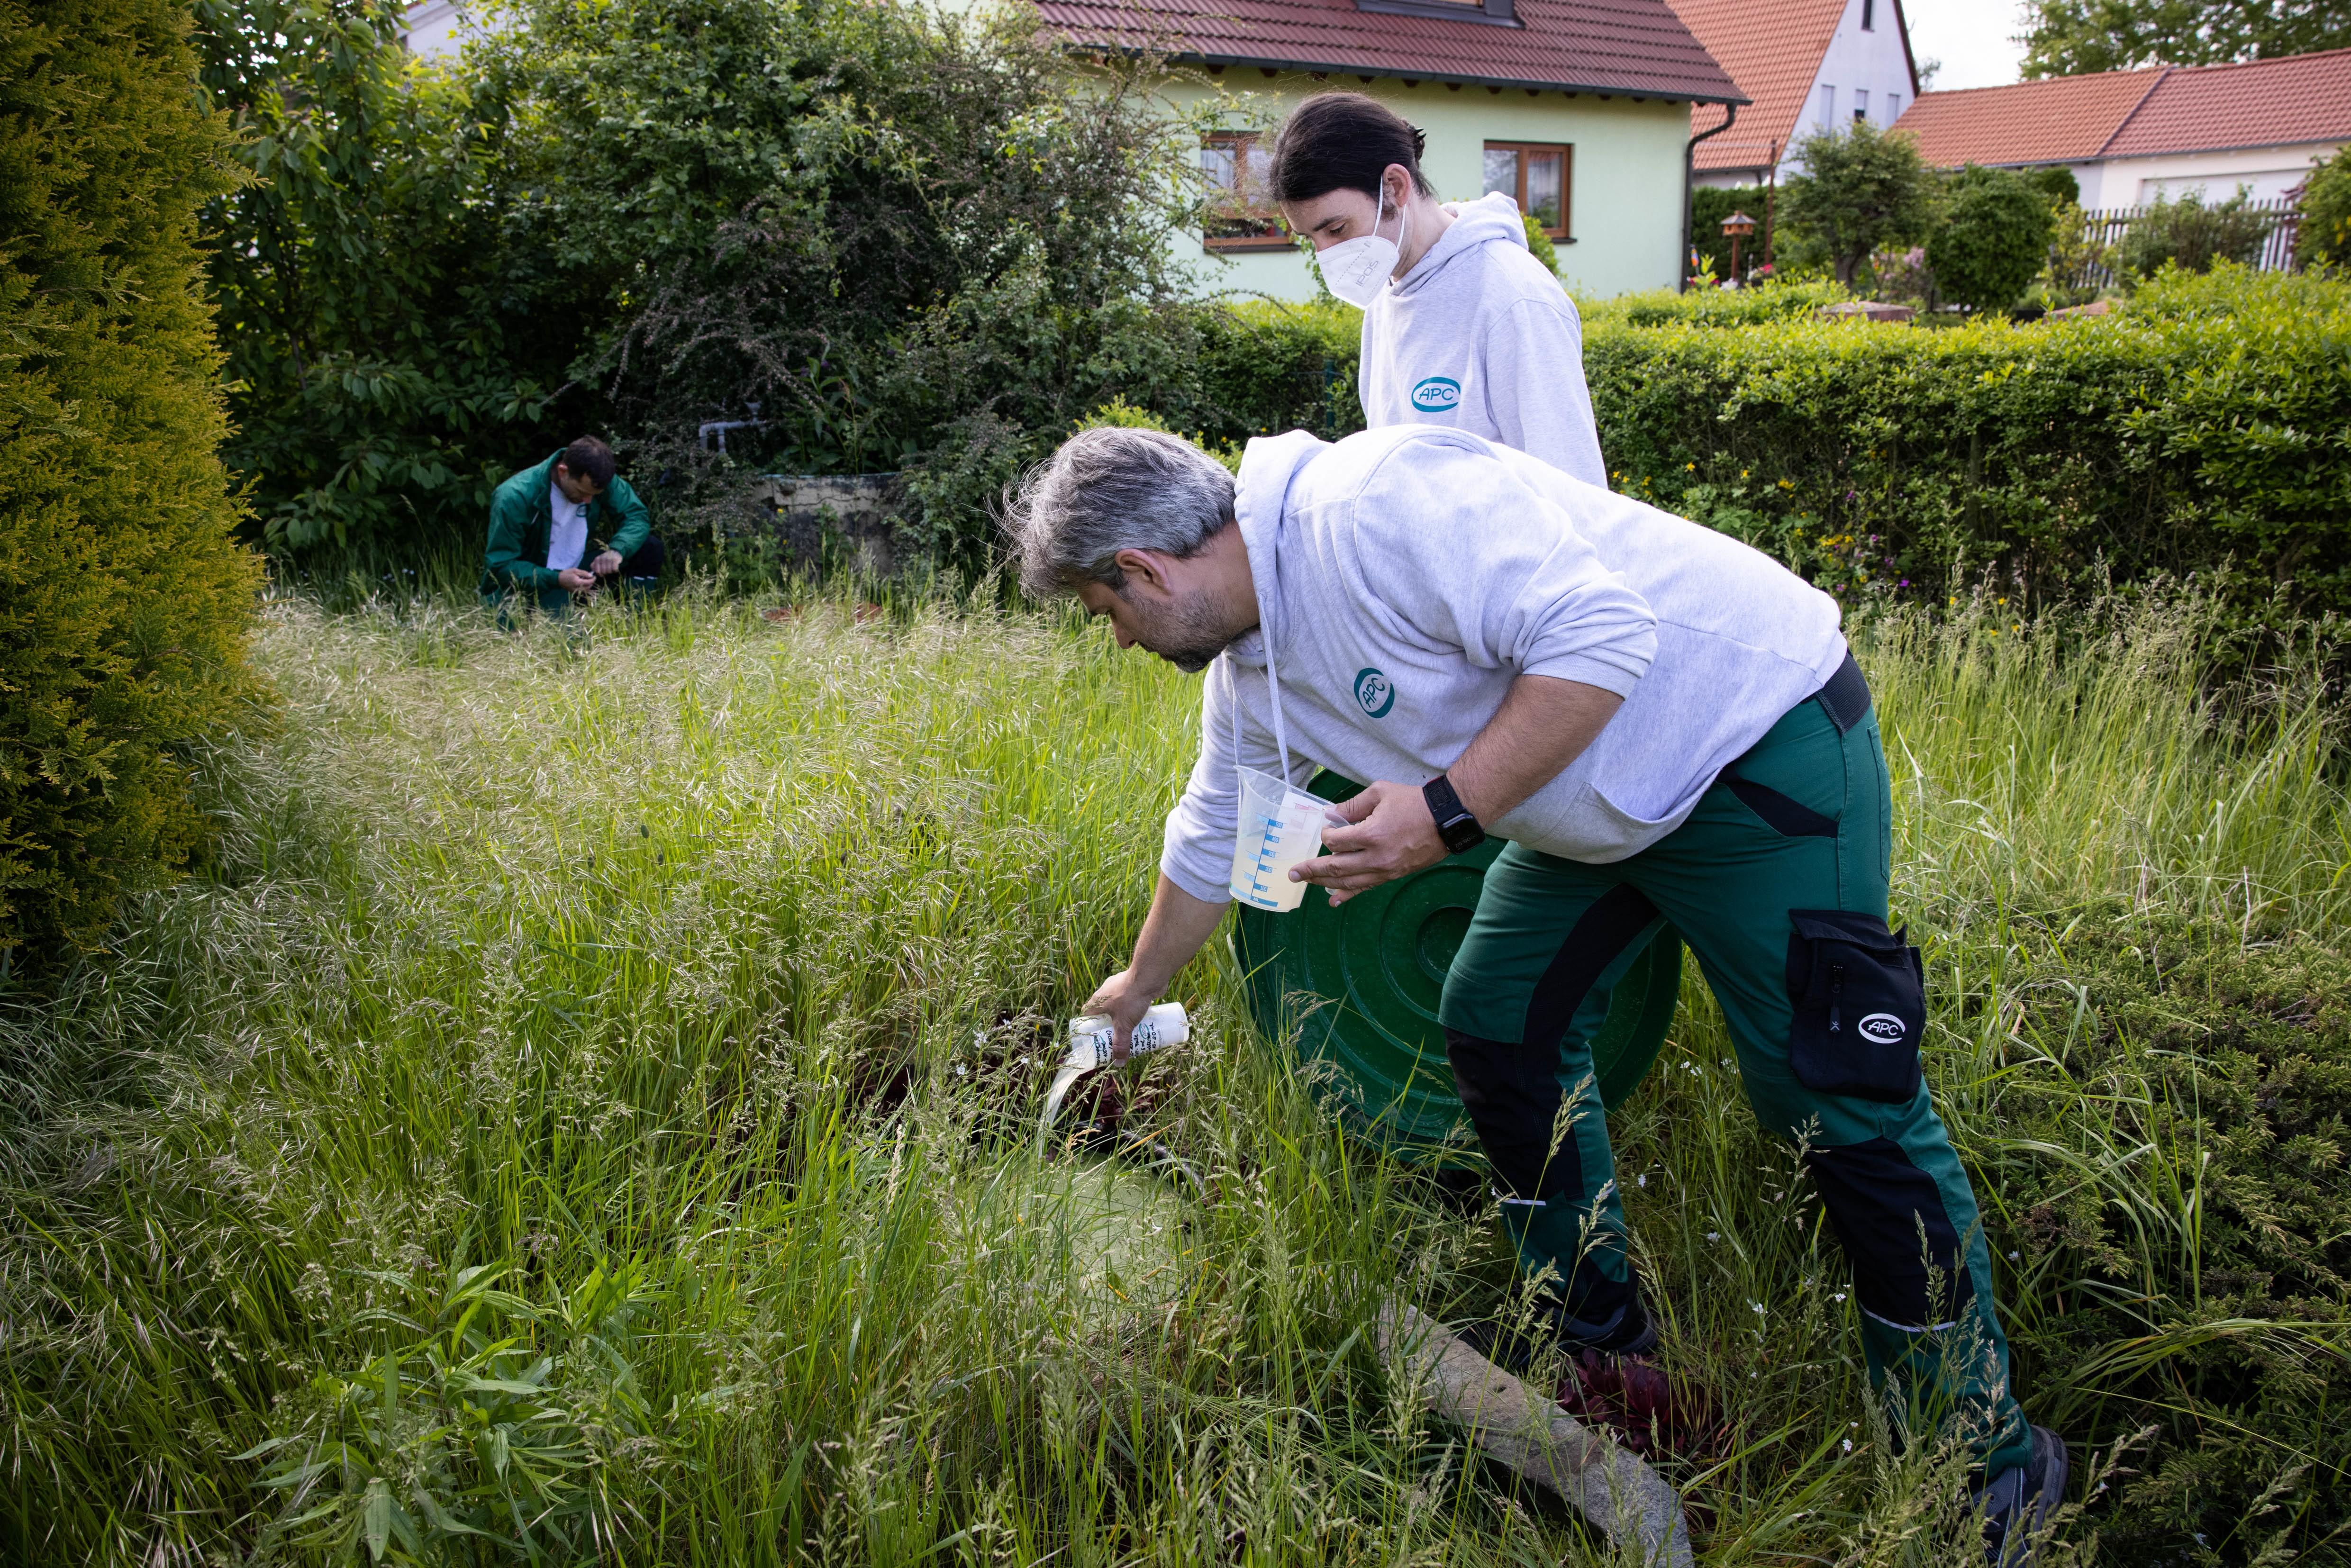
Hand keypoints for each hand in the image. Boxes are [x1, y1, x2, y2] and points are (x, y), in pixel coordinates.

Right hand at [557, 566, 596, 591]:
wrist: (558, 579)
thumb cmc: (566, 573)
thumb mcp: (575, 571)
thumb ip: (584, 573)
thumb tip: (591, 576)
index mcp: (577, 582)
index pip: (589, 582)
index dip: (593, 579)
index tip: (594, 576)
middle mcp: (577, 588)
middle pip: (588, 587)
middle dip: (591, 582)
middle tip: (590, 577)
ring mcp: (576, 591)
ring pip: (586, 590)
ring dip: (588, 585)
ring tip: (586, 580)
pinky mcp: (574, 593)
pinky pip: (582, 591)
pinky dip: (585, 588)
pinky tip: (583, 583)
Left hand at [591, 550, 622, 578]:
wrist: (615, 552)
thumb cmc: (606, 559)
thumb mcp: (599, 562)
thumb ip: (594, 567)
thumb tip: (593, 575)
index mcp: (597, 559)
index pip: (597, 571)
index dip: (600, 574)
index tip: (602, 574)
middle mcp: (602, 558)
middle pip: (603, 572)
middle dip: (606, 573)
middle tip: (608, 571)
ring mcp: (608, 558)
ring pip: (608, 571)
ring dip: (611, 572)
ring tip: (611, 569)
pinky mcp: (615, 559)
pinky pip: (614, 569)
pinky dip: (615, 570)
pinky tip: (615, 568)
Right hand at [1080, 968, 1157, 1062]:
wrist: (1148, 976)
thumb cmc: (1131, 998)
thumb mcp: (1124, 1025)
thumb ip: (1121, 1044)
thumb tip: (1119, 1064)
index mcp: (1097, 1001)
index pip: (1086, 1016)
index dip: (1088, 1028)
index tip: (1094, 1039)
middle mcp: (1105, 992)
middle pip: (1102, 1012)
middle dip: (1108, 1026)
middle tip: (1113, 1038)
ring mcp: (1118, 987)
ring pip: (1117, 1006)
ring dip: (1120, 1017)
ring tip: (1128, 1030)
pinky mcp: (1131, 985)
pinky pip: (1128, 1000)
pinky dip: (1132, 1009)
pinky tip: (1139, 1017)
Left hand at [1293, 779, 1445, 906]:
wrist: (1446, 820)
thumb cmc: (1413, 802)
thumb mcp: (1380, 793)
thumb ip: (1352, 805)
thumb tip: (1331, 815)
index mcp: (1371, 834)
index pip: (1335, 842)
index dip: (1326, 835)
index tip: (1328, 828)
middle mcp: (1375, 857)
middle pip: (1335, 867)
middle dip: (1311, 870)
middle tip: (1292, 873)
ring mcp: (1384, 870)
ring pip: (1348, 882)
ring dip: (1323, 883)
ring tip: (1305, 883)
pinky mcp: (1392, 875)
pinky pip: (1365, 888)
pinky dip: (1347, 894)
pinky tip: (1333, 900)